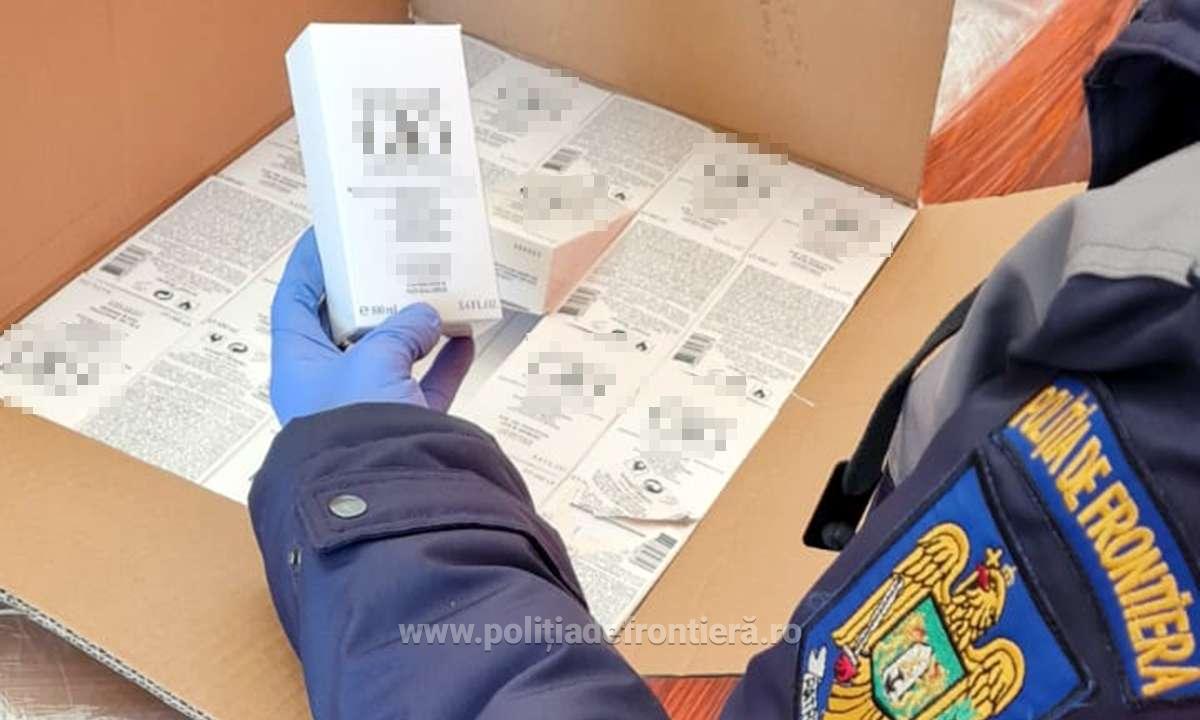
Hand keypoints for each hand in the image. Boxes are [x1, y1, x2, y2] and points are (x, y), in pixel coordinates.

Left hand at [269, 229, 474, 425]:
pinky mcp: (405, 425)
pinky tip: (466, 336)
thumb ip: (400, 329)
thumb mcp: (374, 360)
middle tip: (390, 259)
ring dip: (414, 326)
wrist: (390, 494)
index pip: (293, 304)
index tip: (328, 236)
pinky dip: (445, 361)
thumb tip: (426, 316)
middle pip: (345, 328)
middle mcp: (329, 386)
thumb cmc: (359, 421)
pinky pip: (425, 385)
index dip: (307, 268)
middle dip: (369, 295)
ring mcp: (368, 406)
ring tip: (434, 292)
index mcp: (299, 367)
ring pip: (391, 355)